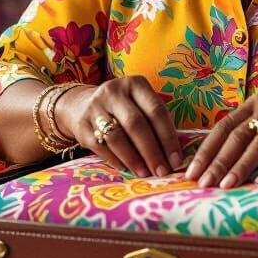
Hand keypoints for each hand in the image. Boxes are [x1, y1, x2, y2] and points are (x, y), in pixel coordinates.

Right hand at [54, 76, 180, 177]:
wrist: (81, 104)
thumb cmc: (124, 108)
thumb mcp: (140, 104)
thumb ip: (156, 122)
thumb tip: (174, 155)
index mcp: (135, 84)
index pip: (156, 111)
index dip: (168, 138)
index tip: (176, 160)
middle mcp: (114, 91)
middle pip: (136, 124)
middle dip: (152, 151)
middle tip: (162, 171)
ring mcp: (95, 107)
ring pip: (117, 137)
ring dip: (133, 159)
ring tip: (145, 172)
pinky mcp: (82, 125)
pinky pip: (101, 147)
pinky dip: (116, 160)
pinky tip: (127, 169)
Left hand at [184, 93, 257, 188]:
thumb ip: (251, 133)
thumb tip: (217, 161)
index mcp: (256, 103)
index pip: (224, 127)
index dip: (206, 150)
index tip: (190, 171)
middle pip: (237, 137)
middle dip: (218, 162)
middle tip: (202, 184)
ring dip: (240, 167)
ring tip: (226, 186)